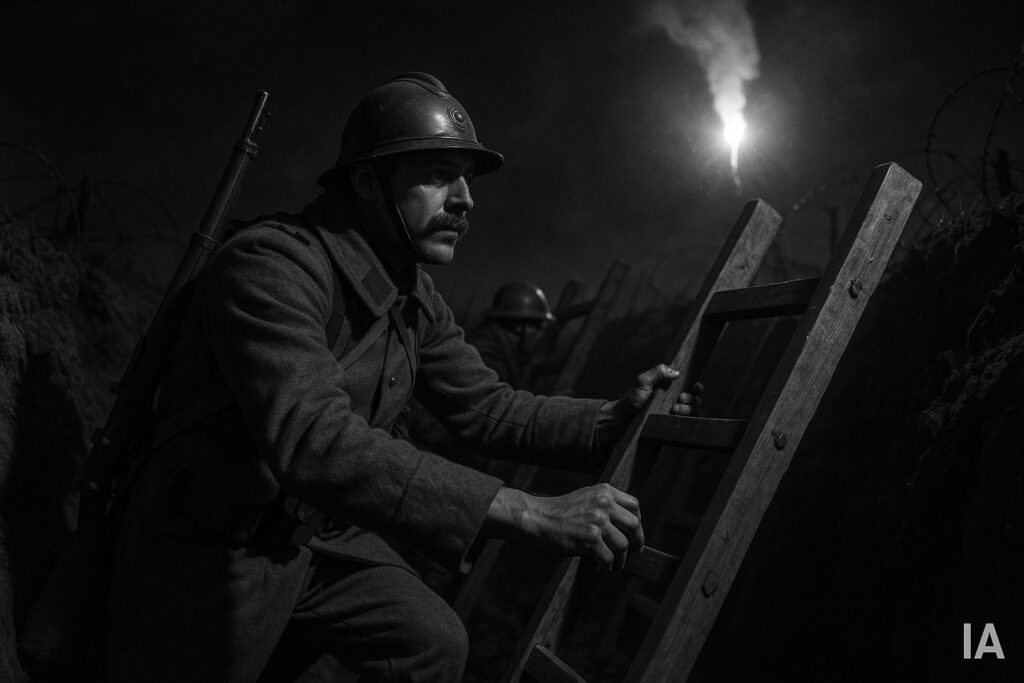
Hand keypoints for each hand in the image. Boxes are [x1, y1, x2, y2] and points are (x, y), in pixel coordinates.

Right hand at [485, 484, 643, 571]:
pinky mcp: (590, 538)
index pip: (634, 505)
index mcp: (604, 491)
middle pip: (634, 525)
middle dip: (636, 542)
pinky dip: (607, 567)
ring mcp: (597, 521)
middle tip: (633, 552)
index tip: (634, 534)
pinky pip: (609, 558)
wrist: (537, 518)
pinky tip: (599, 568)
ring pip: (623, 546)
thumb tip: (626, 527)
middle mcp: (603, 504)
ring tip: (612, 564)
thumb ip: (605, 505)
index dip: (638, 522)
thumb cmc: (560, 512)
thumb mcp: (586, 498)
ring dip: (620, 560)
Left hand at [606, 364, 702, 420]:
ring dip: (687, 409)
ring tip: (674, 409)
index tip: (693, 387)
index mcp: (672, 389)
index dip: (696, 388)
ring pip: (693, 412)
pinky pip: (687, 426)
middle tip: (679, 399)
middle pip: (696, 400)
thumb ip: (658, 372)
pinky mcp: (672, 428)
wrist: (624, 419)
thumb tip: (676, 373)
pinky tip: (674, 418)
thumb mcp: (643, 381)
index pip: (693, 387)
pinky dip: (684, 421)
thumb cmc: (633, 399)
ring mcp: (675, 416)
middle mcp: (676, 402)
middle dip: (691, 399)